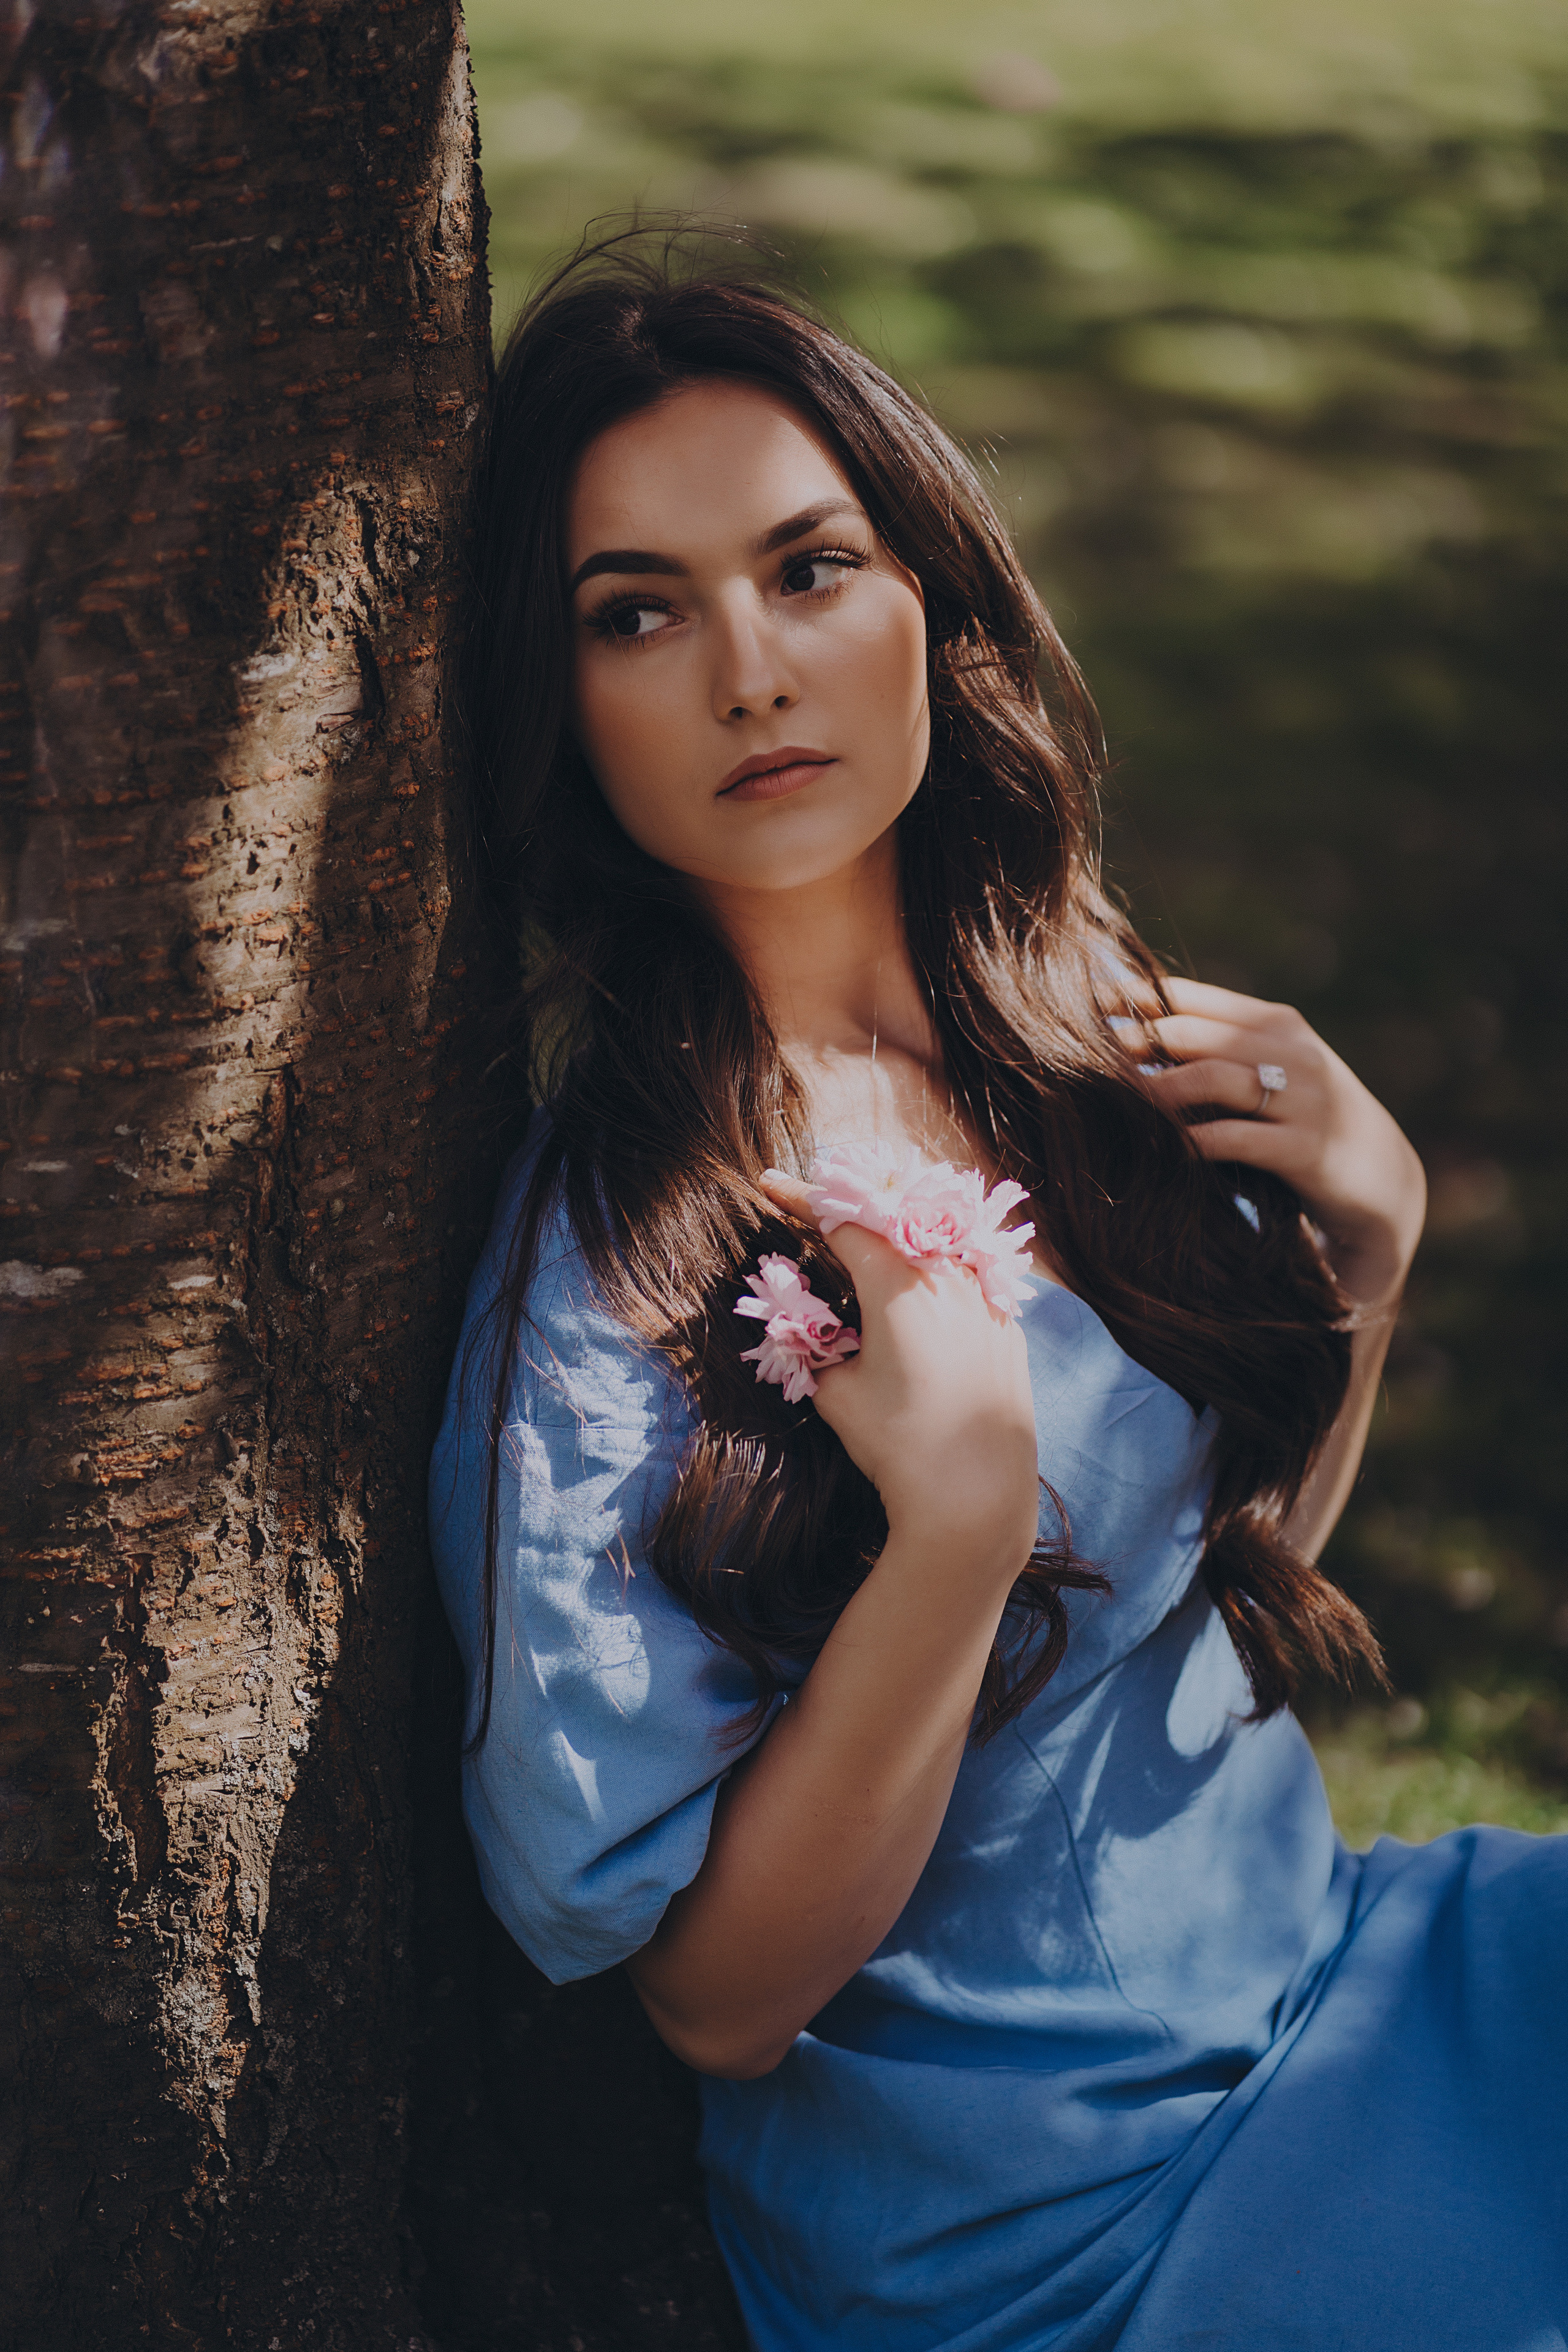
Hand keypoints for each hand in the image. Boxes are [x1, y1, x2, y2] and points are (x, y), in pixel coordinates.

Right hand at [760, 1172, 1039, 1576]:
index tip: (770, 1186)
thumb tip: (819, 1335)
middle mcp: (949, 1279)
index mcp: (900, 1284)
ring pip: (934, 1246)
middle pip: (893, 1221)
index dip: (802, 1200)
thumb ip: (820, 1349)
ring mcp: (986, 1302)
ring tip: (864, 1253)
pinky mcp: (1007, 1331)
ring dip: (895, 1242)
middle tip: (816, 1213)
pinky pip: (966, 1282)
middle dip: (851, 1214)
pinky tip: (917, 1299)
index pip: (843, 1221)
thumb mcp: (838, 1395)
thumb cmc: (900, 1445)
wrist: (977, 1497)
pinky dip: (932, 1277)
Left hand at [1113, 977, 1425, 1310]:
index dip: (1132, 998)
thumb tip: (1135, 1033)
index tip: (1080, 1004)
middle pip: (1191, 1033)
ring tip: (1112, 1105)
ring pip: (1209, 1079)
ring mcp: (1301, 1098)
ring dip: (1154, 1091)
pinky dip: (1189, 1143)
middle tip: (1078, 1058)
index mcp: (1274, 1023)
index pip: (1189, 997)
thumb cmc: (1305, 1122)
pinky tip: (1157, 1150)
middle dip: (1131, 1043)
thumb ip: (1217, 1050)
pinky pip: (1232, 1139)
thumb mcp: (1271, 1073)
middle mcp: (1289, 1051)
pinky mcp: (1303, 1149)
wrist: (1381, 1181)